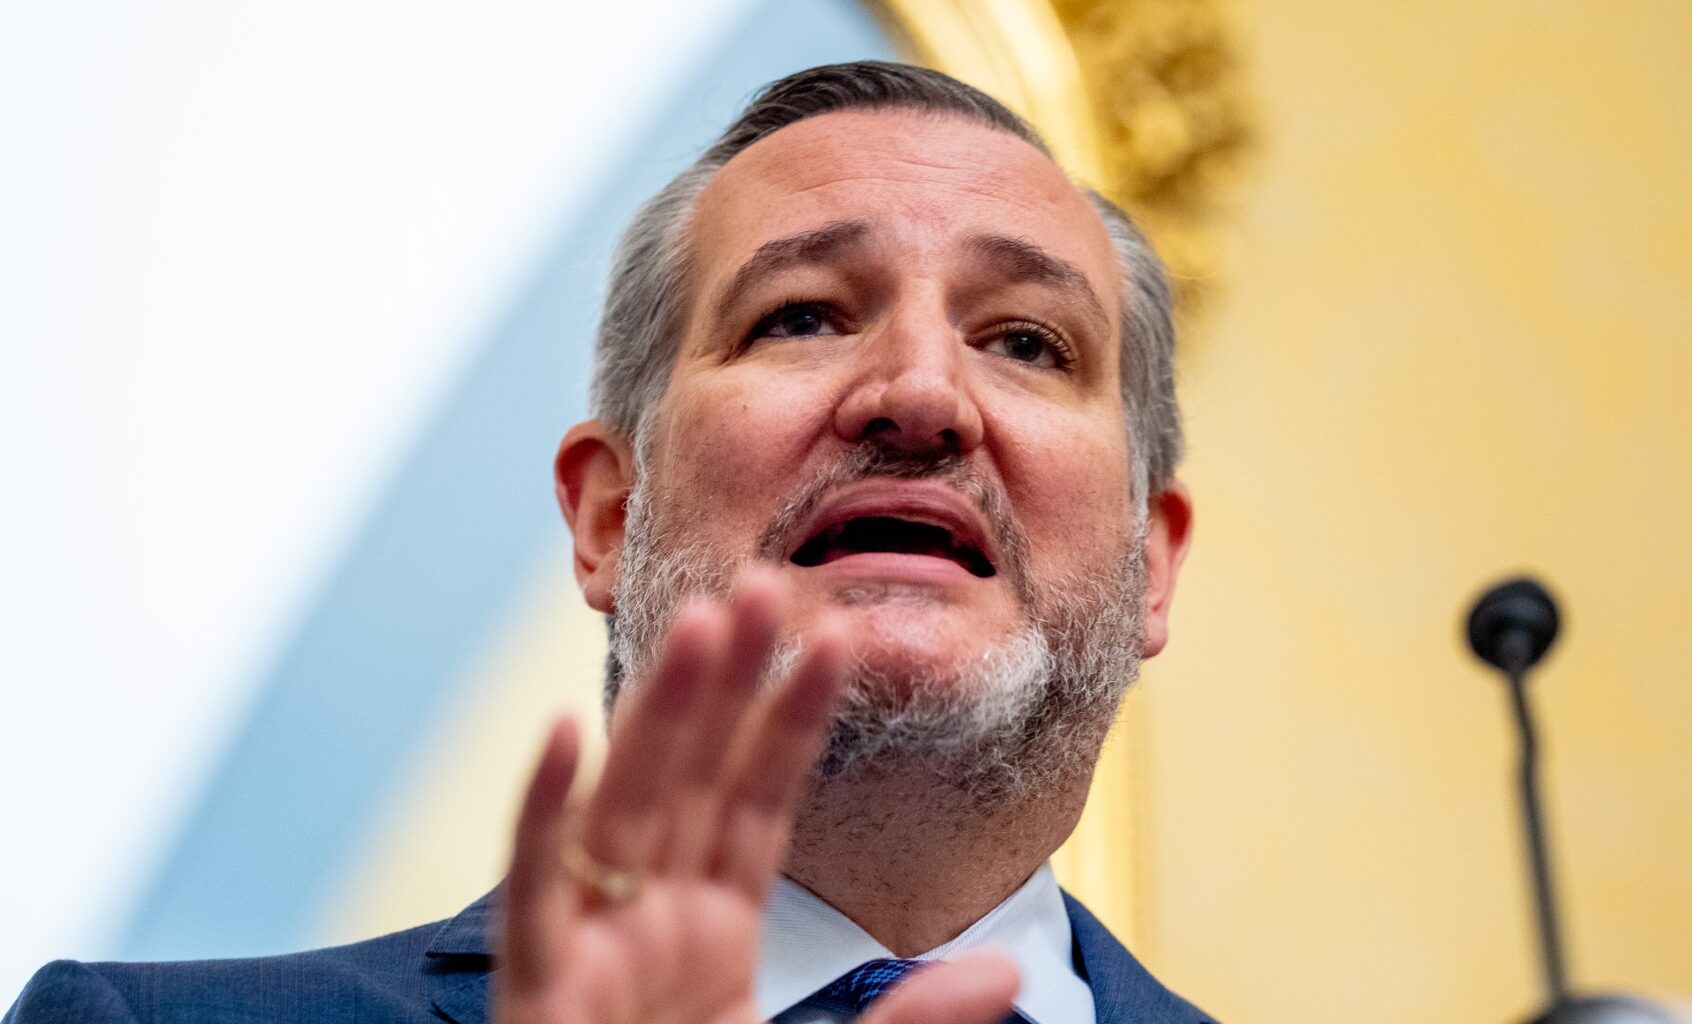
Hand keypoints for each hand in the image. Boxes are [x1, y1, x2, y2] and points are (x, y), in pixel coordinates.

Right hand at [495, 570, 1018, 1023]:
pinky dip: (539, 814)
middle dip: (727, 684)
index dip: (794, 721)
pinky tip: (560, 731)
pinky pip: (532, 895)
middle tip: (765, 581)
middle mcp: (652, 925)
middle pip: (692, 780)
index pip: (760, 803)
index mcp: (716, 937)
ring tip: (700, 623)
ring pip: (624, 809)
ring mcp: (594, 951)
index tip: (835, 638)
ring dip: (656, 716)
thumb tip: (1003, 971)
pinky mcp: (540, 993)